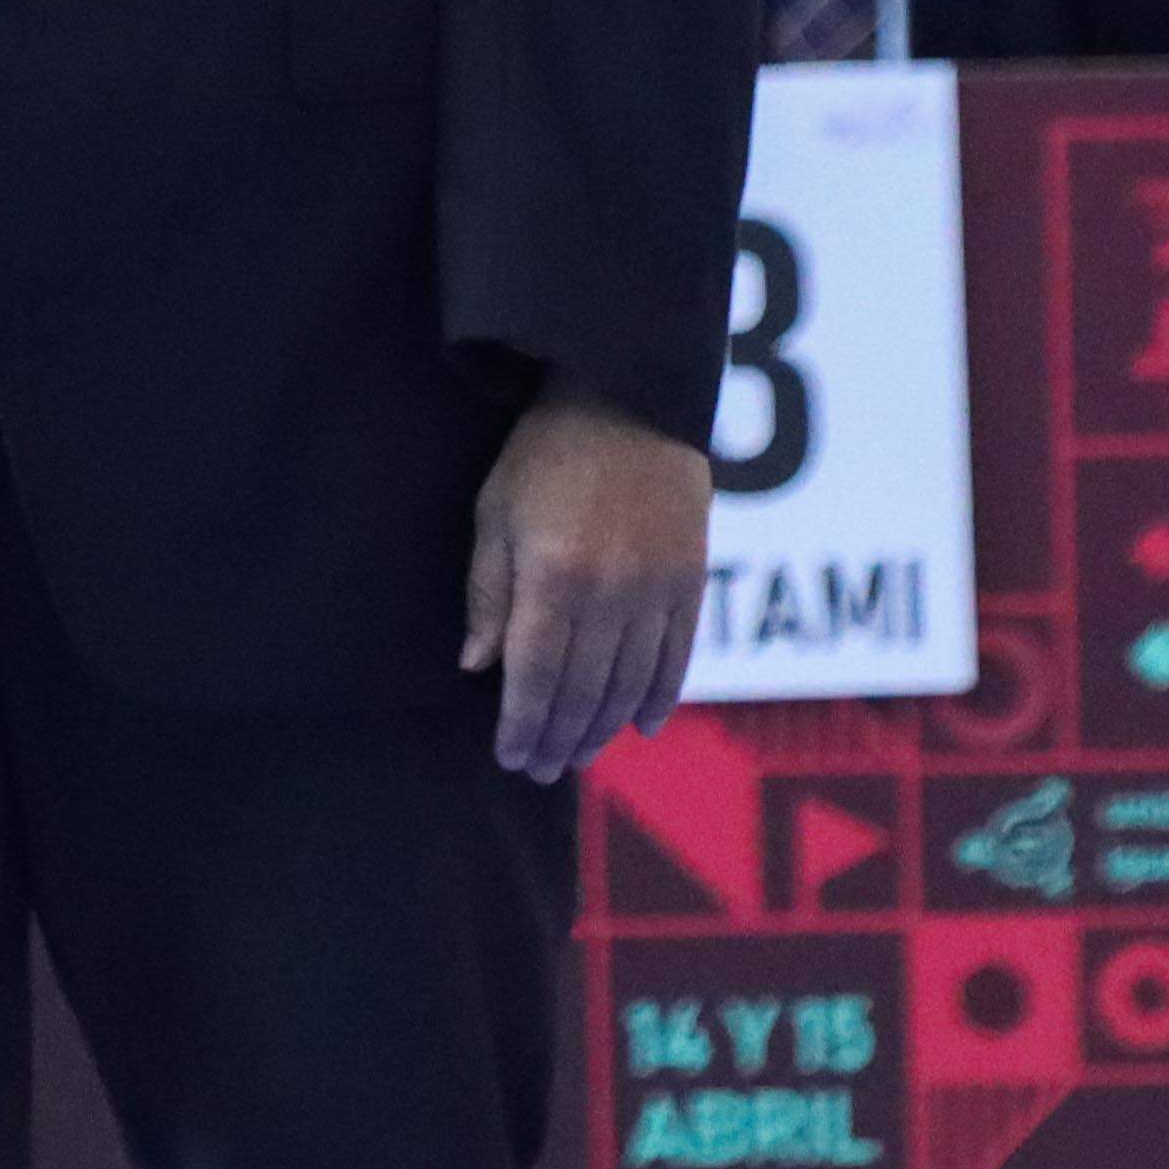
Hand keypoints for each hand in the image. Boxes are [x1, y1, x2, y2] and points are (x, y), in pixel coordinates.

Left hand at [459, 393, 710, 779]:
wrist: (628, 400)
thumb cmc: (544, 454)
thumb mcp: (494, 513)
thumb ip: (489, 593)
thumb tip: (477, 666)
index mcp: (553, 577)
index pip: (533, 676)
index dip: (522, 725)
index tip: (512, 757)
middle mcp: (610, 593)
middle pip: (583, 690)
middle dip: (559, 737)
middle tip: (543, 769)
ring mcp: (657, 590)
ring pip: (630, 684)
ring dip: (604, 728)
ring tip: (581, 754)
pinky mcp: (691, 581)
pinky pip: (677, 658)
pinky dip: (659, 698)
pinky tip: (640, 726)